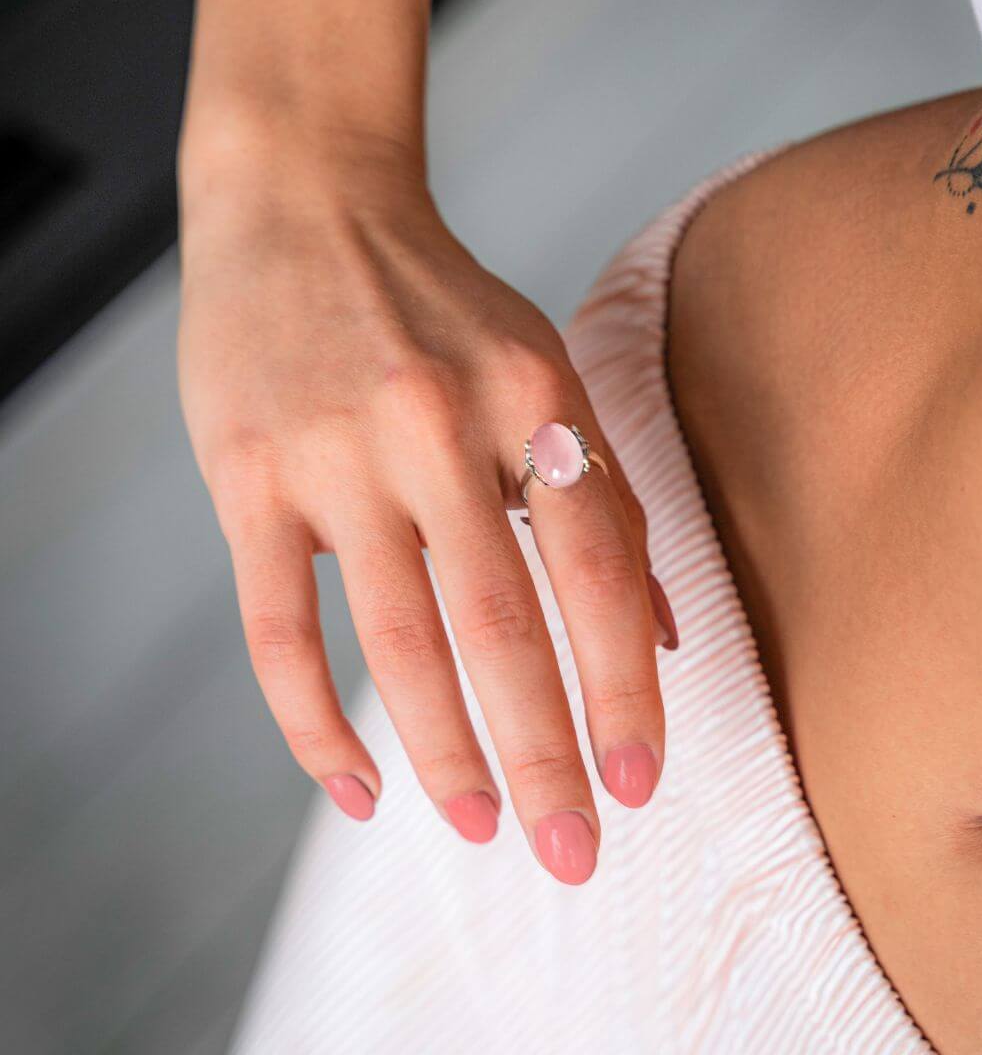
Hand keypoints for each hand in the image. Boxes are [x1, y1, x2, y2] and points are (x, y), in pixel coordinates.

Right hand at [177, 122, 675, 884]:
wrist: (304, 203)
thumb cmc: (439, 306)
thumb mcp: (543, 370)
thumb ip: (603, 494)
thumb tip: (659, 634)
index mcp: (531, 396)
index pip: (594, 568)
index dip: (623, 685)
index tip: (640, 782)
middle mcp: (436, 426)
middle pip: (499, 623)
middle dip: (543, 752)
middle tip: (573, 853)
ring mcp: (333, 453)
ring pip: (394, 639)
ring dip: (443, 752)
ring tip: (483, 827)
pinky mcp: (247, 476)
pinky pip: (279, 627)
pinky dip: (313, 722)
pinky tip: (356, 785)